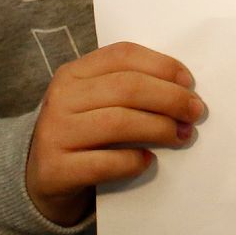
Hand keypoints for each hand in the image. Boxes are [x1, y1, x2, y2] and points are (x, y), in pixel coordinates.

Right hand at [25, 41, 202, 225]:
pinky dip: (133, 161)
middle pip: (127, 88)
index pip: (124, 55)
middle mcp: (60, 98)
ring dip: (159, 128)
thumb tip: (184, 90)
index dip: (162, 65)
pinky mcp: (54, 170)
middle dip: (170, 98)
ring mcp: (54, 134)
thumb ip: (129, 87)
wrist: (40, 178)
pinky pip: (104, 163)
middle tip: (195, 112)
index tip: (189, 82)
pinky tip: (148, 161)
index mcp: (74, 72)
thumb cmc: (83, 132)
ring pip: (118, 123)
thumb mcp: (97, 101)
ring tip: (182, 136)